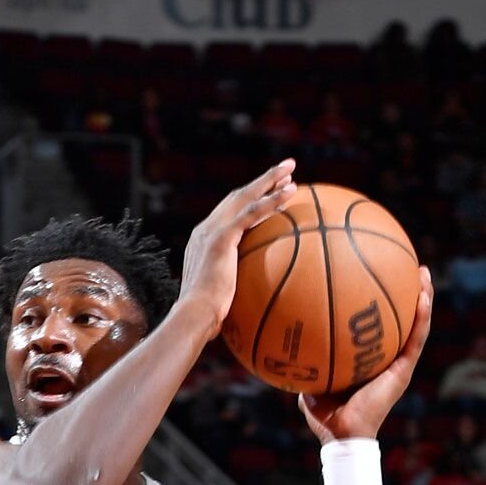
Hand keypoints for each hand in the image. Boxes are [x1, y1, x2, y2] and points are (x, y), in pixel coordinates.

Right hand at [177, 160, 296, 334]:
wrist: (194, 315)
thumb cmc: (207, 316)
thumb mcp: (221, 295)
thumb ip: (233, 286)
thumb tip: (254, 297)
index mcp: (204, 240)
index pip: (230, 212)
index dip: (251, 198)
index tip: (271, 191)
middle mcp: (205, 230)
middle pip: (237, 196)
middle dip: (262, 181)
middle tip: (284, 169)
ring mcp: (212, 231)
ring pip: (245, 196)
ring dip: (269, 180)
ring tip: (290, 169)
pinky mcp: (221, 238)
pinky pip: (252, 213)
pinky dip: (272, 200)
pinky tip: (291, 191)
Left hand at [299, 267, 434, 441]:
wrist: (342, 436)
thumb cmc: (324, 415)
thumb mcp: (309, 379)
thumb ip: (302, 360)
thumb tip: (283, 340)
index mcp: (369, 360)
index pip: (379, 326)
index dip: (381, 303)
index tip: (378, 275)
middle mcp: (387, 359)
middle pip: (401, 319)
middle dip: (406, 292)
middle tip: (407, 266)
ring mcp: (398, 364)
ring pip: (416, 324)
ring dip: (423, 298)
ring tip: (424, 273)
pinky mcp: (403, 371)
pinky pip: (415, 339)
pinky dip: (421, 317)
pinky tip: (423, 296)